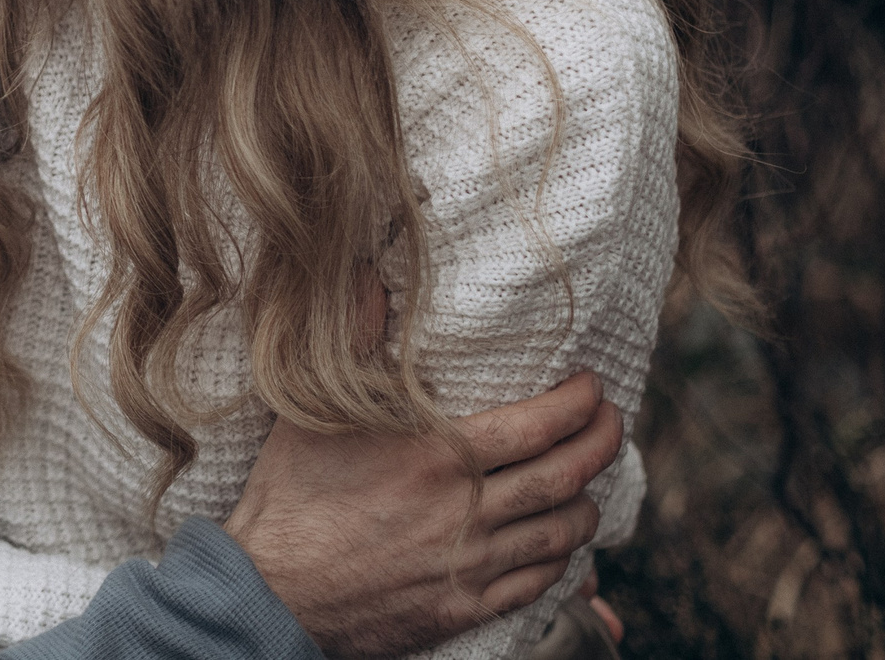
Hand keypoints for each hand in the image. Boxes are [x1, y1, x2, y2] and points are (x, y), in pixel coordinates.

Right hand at [223, 372, 624, 657]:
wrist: (272, 589)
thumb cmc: (290, 496)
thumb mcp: (314, 410)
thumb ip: (354, 339)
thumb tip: (370, 277)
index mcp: (438, 455)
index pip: (537, 425)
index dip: (577, 404)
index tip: (591, 387)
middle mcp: (466, 509)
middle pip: (564, 475)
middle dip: (602, 444)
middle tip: (612, 422)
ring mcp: (470, 563)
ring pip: (560, 532)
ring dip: (586, 503)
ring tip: (590, 483)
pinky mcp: (463, 607)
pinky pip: (536, 584)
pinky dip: (562, 562)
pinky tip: (561, 546)